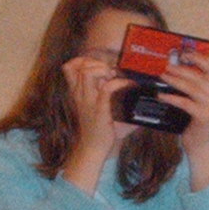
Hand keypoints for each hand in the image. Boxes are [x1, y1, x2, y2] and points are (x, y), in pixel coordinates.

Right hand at [60, 52, 133, 192]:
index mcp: (77, 93)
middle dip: (97, 62)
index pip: (69, 67)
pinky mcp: (99, 110)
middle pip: (78, 66)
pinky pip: (107, 89)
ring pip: (88, 73)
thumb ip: (112, 97)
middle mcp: (80, 95)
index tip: (99, 66)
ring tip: (114, 77)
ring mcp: (88, 102)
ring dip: (104, 69)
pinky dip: (119, 83)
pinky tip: (127, 86)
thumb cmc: (100, 129)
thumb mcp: (100, 109)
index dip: (83, 60)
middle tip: (110, 72)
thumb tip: (139, 92)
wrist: (93, 149)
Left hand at [161, 52, 208, 187]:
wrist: (199, 145)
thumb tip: (173, 70)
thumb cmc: (194, 121)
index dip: (197, 58)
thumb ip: (192, 87)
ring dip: (175, 80)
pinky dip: (171, 97)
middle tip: (166, 66)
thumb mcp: (196, 101)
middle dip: (181, 69)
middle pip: (198, 76)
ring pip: (192, 88)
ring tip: (162, 76)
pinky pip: (185, 102)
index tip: (184, 52)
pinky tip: (161, 95)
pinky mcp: (203, 116)